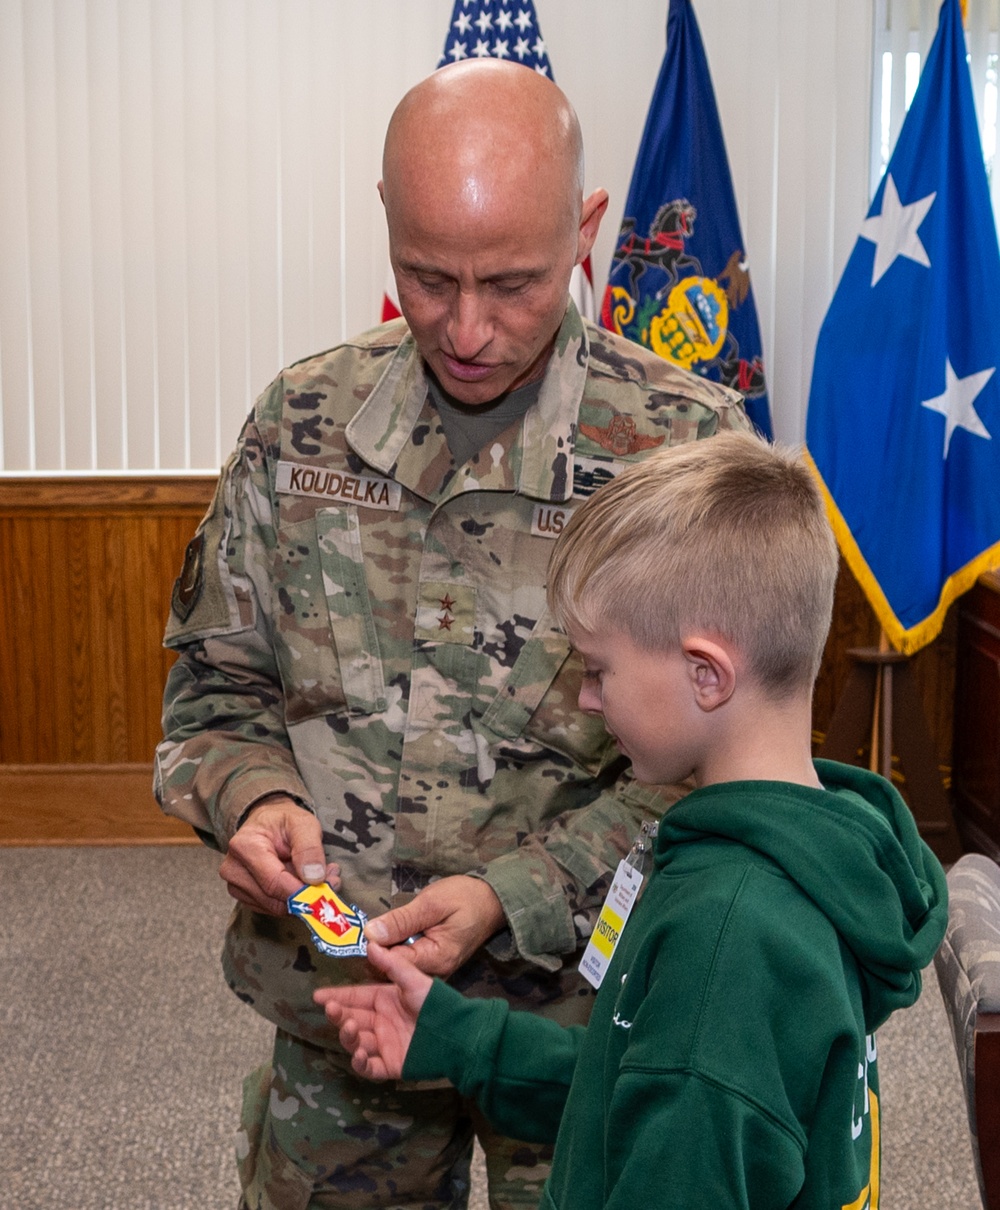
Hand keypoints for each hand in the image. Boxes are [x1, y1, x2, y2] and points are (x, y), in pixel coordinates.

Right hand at [218, 794, 339, 915]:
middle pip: (274, 899)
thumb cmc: (283, 821)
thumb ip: (310, 848)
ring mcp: (235, 885)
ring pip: (274, 907)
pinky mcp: (242, 896)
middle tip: (332, 880)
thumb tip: (314, 878)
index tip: (327, 888)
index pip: (274, 882)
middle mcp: (233, 869)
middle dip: (306, 895)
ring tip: (320, 876)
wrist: (267, 824)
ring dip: (301, 898)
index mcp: (245, 846)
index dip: (302, 891)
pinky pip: (271, 908)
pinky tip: (302, 882)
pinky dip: (291, 900)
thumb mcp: (303, 823)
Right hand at [314, 941, 431, 1079]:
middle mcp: (381, 1022)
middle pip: (351, 1019)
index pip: (355, 997)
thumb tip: (370, 943)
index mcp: (384, 1000)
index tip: (317, 995)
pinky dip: (361, 1063)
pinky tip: (360, 1054)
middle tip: (331, 1010)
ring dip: (349, 1036)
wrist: (456, 1032)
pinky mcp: (392, 1065)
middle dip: (339, 1015)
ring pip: (357, 1042)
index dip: (336, 996)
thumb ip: (392, 964)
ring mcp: (385, 1044)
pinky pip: (370, 1067)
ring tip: (351, 1027)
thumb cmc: (435, 1002)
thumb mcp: (413, 980)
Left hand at [365, 875, 504, 977]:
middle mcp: (434, 972)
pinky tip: (390, 935)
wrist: (493, 901)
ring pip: (399, 966)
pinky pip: (408, 959)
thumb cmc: (465, 898)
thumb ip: (402, 920)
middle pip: (393, 971)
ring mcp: (434, 969)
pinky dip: (396, 948)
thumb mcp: (432, 903)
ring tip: (375, 931)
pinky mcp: (433, 962)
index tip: (359, 935)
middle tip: (361, 932)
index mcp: (435, 960)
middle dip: (376, 953)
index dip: (374, 950)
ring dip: (385, 950)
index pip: (393, 965)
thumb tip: (370, 934)